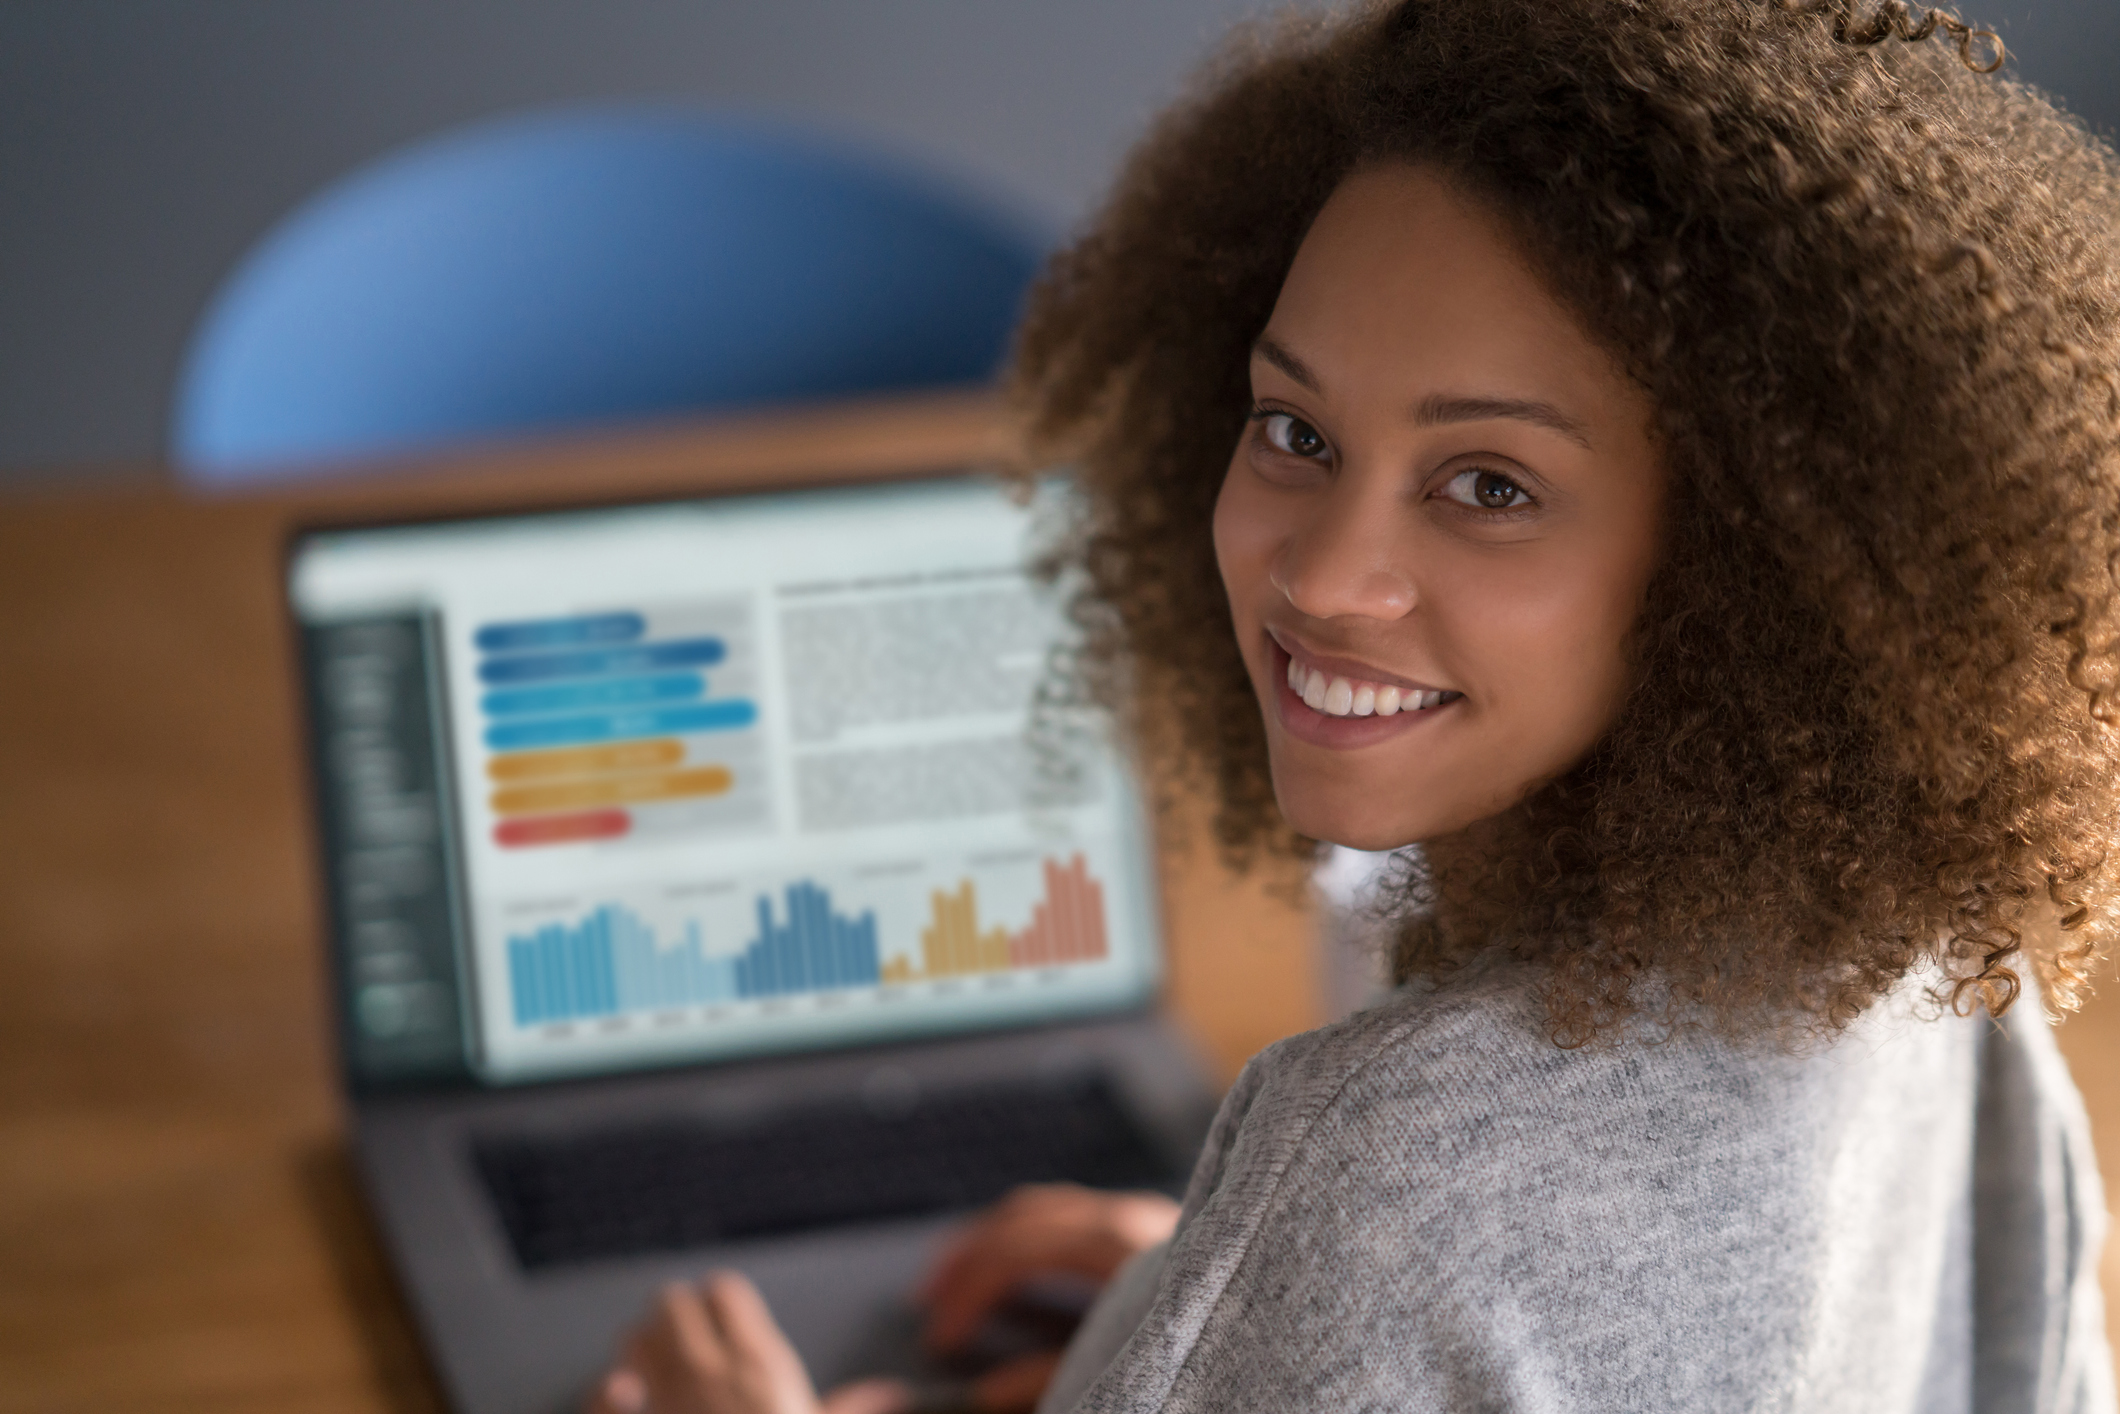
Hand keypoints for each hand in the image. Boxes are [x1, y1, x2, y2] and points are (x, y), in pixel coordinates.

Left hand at [588, 1272, 909, 1413]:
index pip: (725, 1291)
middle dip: (673, 1317)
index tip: (721, 1319)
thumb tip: (893, 1393)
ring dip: (641, 1345)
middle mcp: (710, 1369)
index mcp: (760, 1363)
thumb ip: (853, 1409)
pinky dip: (611, 1389)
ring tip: (650, 1362)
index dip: (718, 1301)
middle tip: (680, 1339)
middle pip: (673, 1304)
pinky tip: (621, 1392)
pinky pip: (609, 1389)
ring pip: (637, 1337)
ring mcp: (668, 1398)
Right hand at [917, 1184, 1180, 1411]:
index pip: (1015, 1250)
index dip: (966, 1292)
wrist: (1294, 1320)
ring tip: (955, 1279)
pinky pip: (1078, 1219)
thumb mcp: (1119, 1369)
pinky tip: (1017, 1276)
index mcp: (1119, 1243)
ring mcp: (1148, 1215)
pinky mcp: (1160, 1229)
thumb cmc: (1206, 1349)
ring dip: (994, 1241)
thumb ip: (1042, 1380)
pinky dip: (1034, 1241)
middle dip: (967, 1258)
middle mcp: (1132, 1215)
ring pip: (1048, 1209)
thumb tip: (981, 1392)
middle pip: (1024, 1216)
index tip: (939, 1339)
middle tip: (927, 1299)